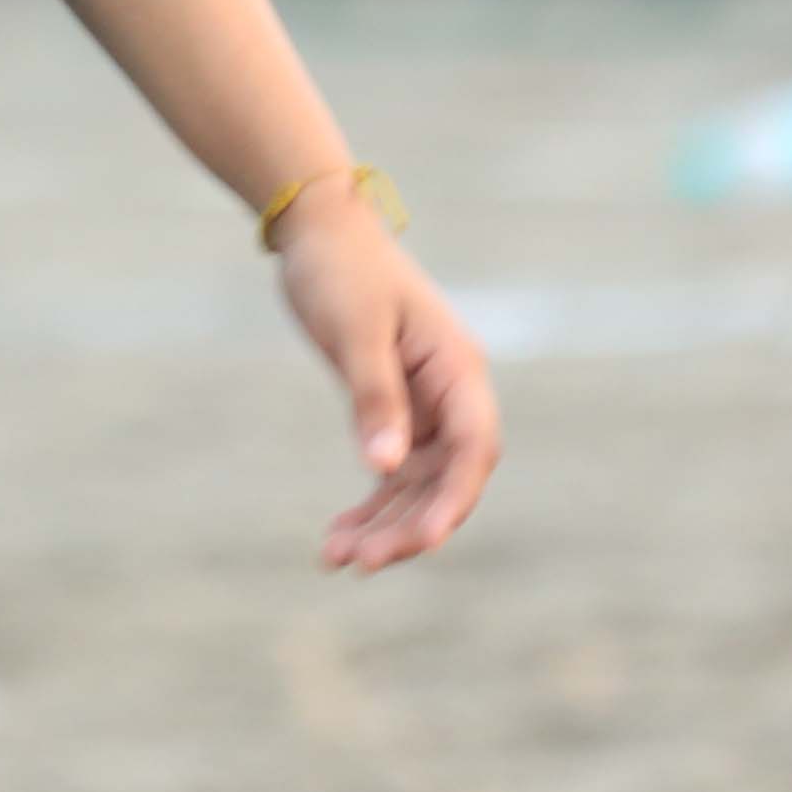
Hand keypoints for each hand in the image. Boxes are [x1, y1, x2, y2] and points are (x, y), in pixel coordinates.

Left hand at [275, 189, 497, 571]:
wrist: (318, 229)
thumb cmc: (341, 269)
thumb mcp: (355, 331)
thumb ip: (373, 398)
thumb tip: (386, 468)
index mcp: (458, 368)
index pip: (473, 449)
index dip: (452, 501)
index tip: (420, 543)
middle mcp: (451, 392)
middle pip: (446, 479)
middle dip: (408, 525)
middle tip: (359, 562)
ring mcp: (425, 404)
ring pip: (417, 484)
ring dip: (384, 523)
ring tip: (335, 559)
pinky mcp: (394, 409)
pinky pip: (391, 471)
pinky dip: (369, 503)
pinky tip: (337, 536)